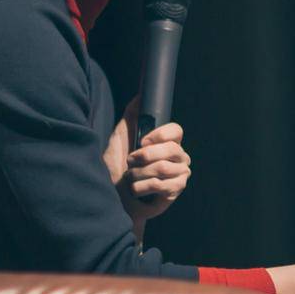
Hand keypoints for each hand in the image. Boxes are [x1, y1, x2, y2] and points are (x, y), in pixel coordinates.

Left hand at [104, 96, 191, 233]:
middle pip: (171, 149)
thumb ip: (130, 116)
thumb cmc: (116, 168)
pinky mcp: (176, 191)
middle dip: (144, 157)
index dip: (160, 134)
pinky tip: (136, 190)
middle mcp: (179, 156)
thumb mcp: (120, 138)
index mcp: (168, 142)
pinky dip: (142, 187)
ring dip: (139, 174)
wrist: (114, 197)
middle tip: (130, 163)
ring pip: (163, 168)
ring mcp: (180, 174)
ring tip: (130, 178)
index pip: (177, 130)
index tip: (142, 141)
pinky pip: (161, 185)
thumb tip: (140, 95)